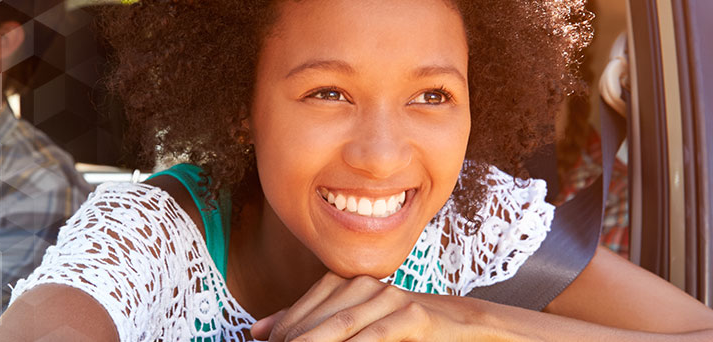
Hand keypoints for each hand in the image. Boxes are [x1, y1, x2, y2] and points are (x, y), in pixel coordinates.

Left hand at [249, 272, 489, 341]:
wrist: (456, 323)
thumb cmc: (397, 326)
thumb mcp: (350, 323)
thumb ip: (305, 323)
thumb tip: (256, 333)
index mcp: (344, 282)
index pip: (300, 310)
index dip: (281, 333)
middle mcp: (364, 285)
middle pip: (317, 319)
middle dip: (295, 341)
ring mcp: (389, 297)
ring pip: (342, 325)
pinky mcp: (413, 315)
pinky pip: (377, 335)